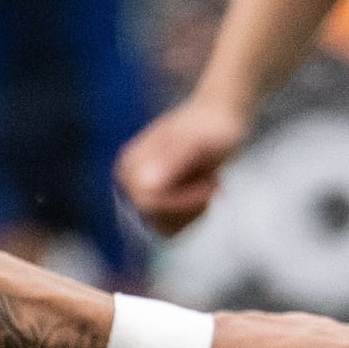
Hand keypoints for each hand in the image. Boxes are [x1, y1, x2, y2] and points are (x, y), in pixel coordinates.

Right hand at [113, 91, 252, 234]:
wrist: (218, 119)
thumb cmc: (211, 127)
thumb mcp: (199, 141)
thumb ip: (174, 159)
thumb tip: (145, 184)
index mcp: (131, 164)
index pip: (148, 204)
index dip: (181, 202)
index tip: (211, 185)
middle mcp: (130, 179)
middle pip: (154, 219)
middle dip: (189, 206)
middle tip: (213, 182)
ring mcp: (141, 191)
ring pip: (163, 228)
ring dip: (193, 211)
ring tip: (208, 184)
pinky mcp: (155, 201)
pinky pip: (170, 228)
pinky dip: (192, 216)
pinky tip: (203, 193)